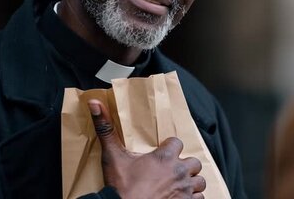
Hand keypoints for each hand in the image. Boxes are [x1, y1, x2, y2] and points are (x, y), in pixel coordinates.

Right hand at [87, 100, 205, 198]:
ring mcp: (184, 190)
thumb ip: (106, 130)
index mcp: (164, 157)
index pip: (178, 143)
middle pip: (194, 162)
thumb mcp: (112, 156)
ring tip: (179, 185)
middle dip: (185, 166)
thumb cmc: (120, 188)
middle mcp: (178, 172)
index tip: (162, 153)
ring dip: (191, 183)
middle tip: (173, 171)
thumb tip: (95, 104)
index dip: (170, 147)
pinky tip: (180, 198)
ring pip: (199, 182)